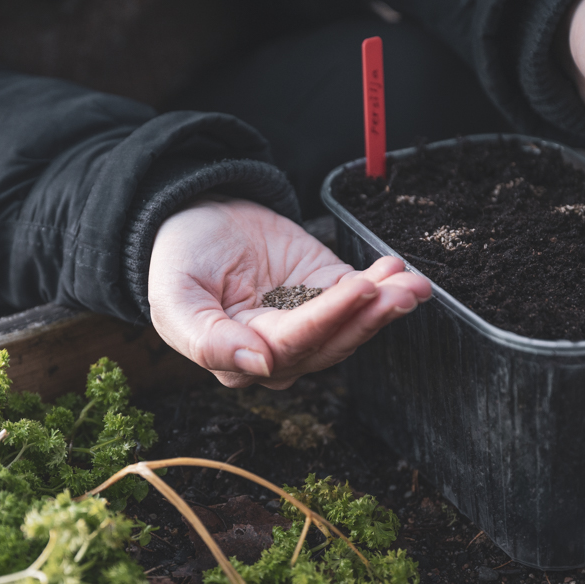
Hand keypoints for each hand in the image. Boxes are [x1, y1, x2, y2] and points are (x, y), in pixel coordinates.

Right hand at [148, 198, 431, 389]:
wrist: (194, 219)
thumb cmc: (177, 261)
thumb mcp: (174, 299)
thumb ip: (207, 340)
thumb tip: (258, 365)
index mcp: (239, 359)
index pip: (291, 346)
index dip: (326, 319)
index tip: (355, 290)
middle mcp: (277, 351)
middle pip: (331, 342)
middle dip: (368, 316)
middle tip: (400, 290)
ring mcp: (305, 322)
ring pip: (352, 325)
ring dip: (384, 305)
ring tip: (410, 282)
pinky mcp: (324, 294)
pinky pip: (358, 297)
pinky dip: (383, 284)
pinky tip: (398, 269)